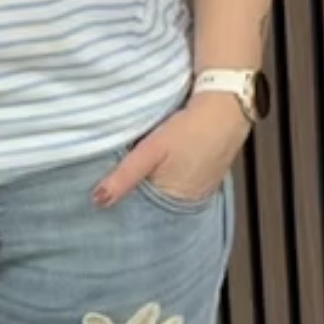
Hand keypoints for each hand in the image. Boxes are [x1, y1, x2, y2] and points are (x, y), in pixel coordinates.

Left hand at [94, 93, 249, 207]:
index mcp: (175, 203)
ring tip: (139, 173)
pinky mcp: (206, 178)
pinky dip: (168, 177)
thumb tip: (98, 200)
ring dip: (153, 186)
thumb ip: (125, 176)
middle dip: (137, 197)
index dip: (124, 206)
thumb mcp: (151, 150)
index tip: (107, 198)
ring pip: (166, 194)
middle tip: (117, 184)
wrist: (226, 108)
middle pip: (155, 205)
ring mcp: (200, 191)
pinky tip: (162, 166)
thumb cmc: (190, 129)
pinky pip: (180, 184)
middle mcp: (189, 203)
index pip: (142, 215)